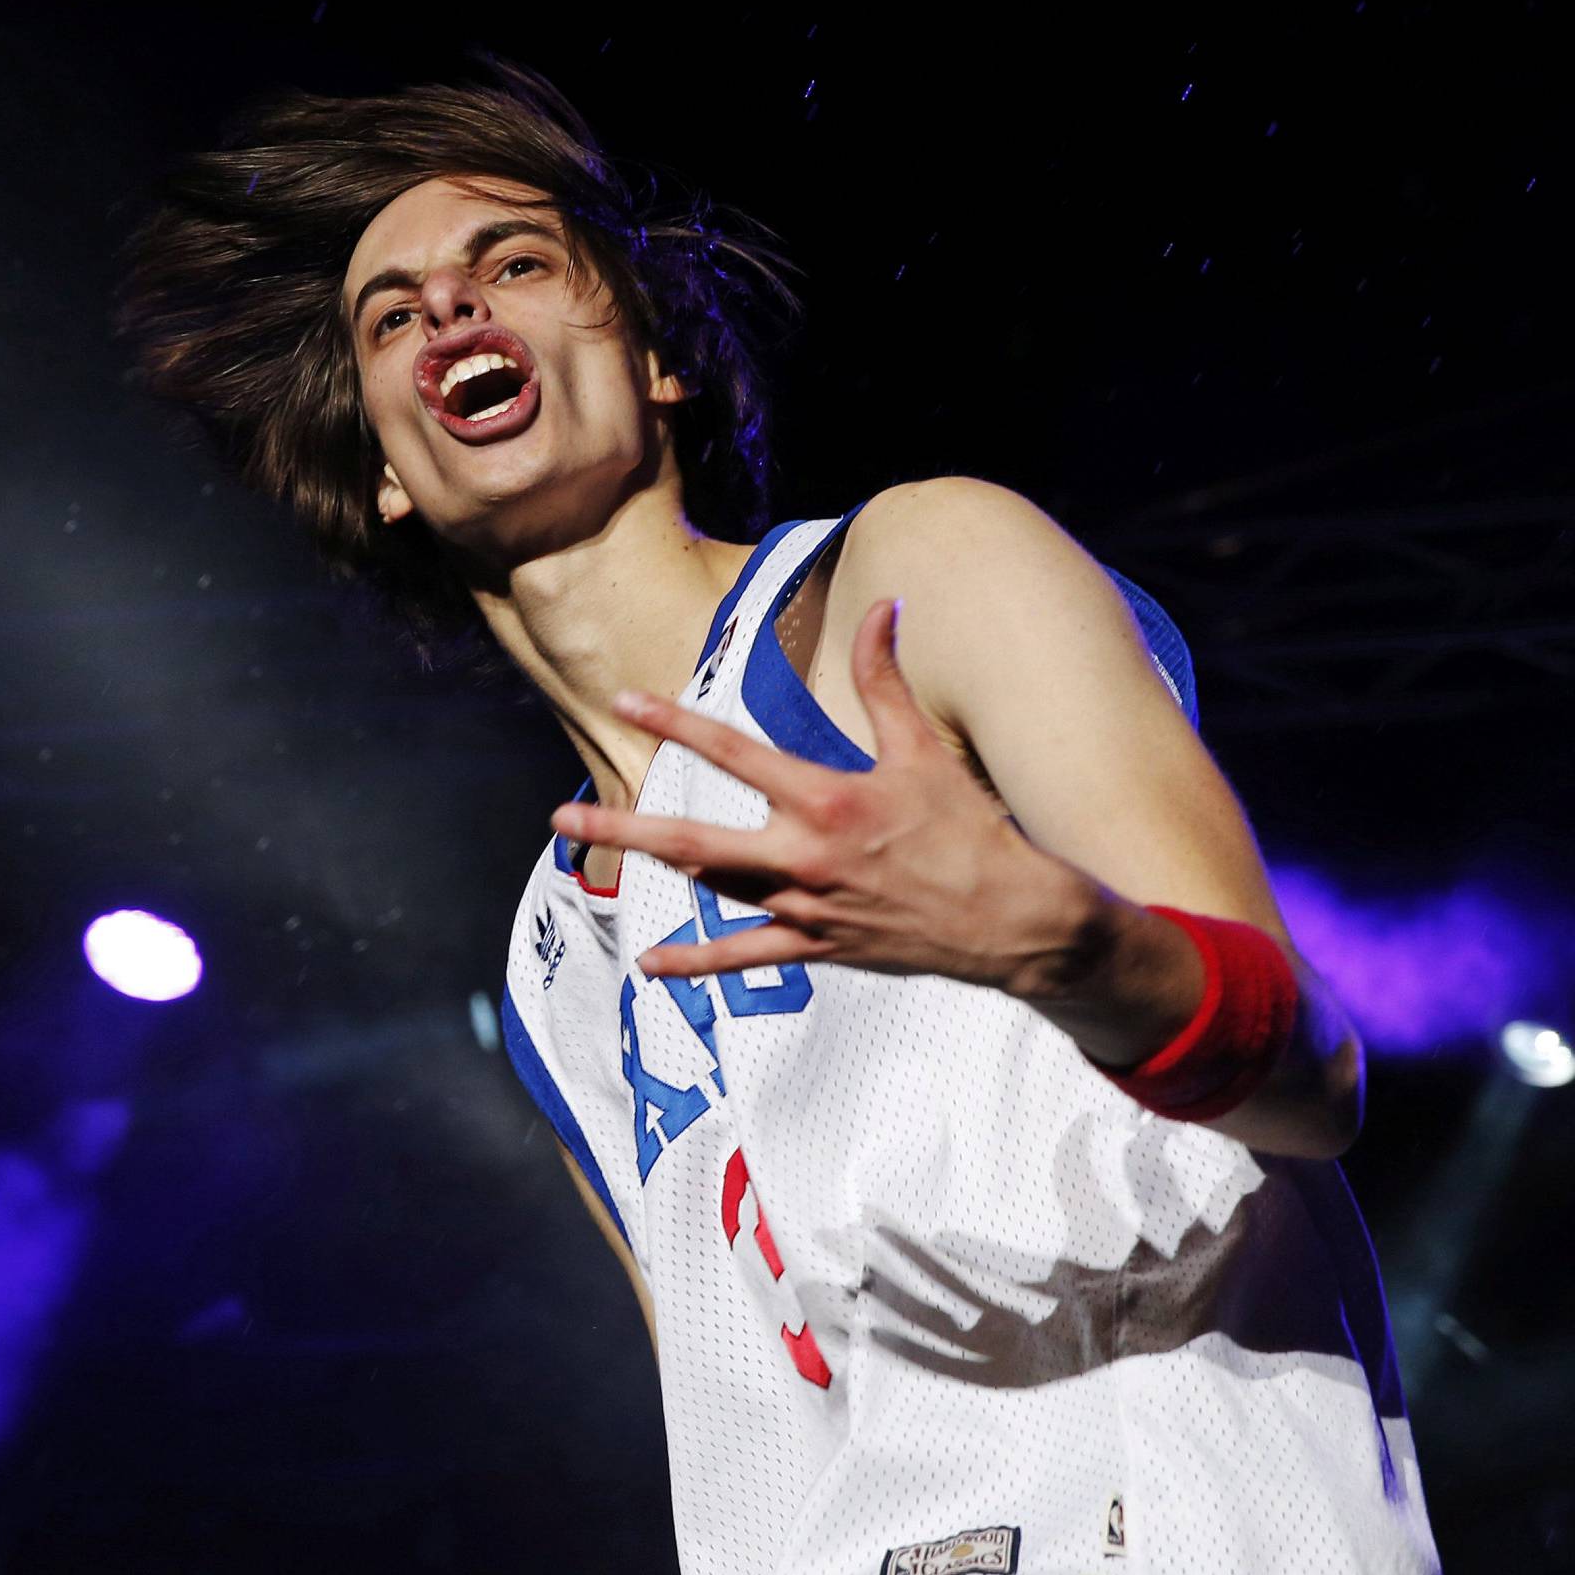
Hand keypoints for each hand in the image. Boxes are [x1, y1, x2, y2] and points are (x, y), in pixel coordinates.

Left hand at [551, 598, 1098, 993]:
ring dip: (653, 865)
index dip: (675, 724)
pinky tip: (650, 965)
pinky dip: (697, 962)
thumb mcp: (923, 750)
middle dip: (623, 823)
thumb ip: (886, 679)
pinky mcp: (819, 946)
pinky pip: (745, 956)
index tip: (625, 702)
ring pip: (711, 885)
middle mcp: (804, 856)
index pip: (733, 753)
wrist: (1011, 919)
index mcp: (826, 799)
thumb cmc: (968, 829)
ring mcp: (806, 907)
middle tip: (563, 812)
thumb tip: (885, 609)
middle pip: (693, 839)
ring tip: (597, 845)